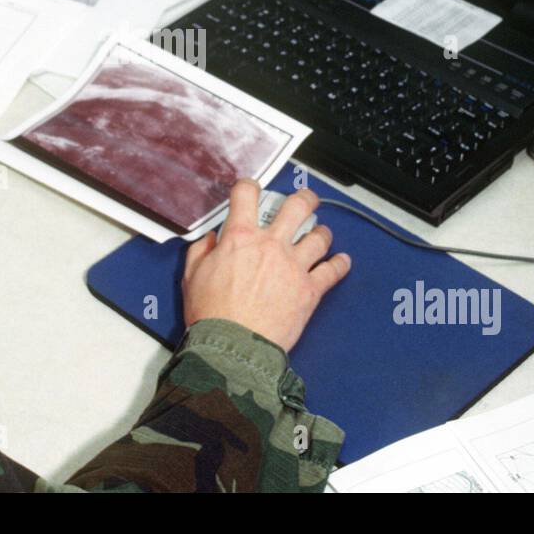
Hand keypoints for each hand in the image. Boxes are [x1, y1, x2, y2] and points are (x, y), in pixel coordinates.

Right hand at [181, 178, 351, 352]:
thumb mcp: (192, 277)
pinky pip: (332, 271)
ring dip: (322, 232)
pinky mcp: (309, 290)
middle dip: (305, 199)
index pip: (247, 195)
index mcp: (240, 238)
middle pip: (297, 207)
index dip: (248, 187)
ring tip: (322, 232)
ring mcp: (294, 266)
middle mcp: (271, 246)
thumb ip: (200, 252)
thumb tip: (209, 240)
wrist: (233, 346)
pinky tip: (342, 261)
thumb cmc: (213, 316)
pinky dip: (340, 264)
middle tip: (306, 200)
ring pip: (319, 237)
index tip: (251, 189)